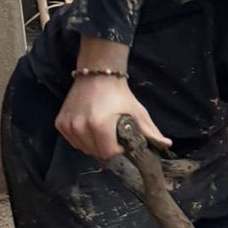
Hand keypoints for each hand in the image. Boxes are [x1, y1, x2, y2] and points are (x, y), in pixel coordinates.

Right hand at [56, 75, 171, 160]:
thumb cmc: (119, 94)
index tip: (122, 142)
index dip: (118, 150)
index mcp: (99, 125)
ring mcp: (68, 125)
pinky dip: (82, 140)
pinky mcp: (60, 123)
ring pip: (83, 148)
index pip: (108, 153)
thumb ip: (151, 131)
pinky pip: (73, 141)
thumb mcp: (138, 112)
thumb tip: (167, 144)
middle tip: (113, 136)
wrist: (97, 74)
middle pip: (95, 153)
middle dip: (106, 148)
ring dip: (94, 145)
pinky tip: (90, 129)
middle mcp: (80, 126)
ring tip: (102, 132)